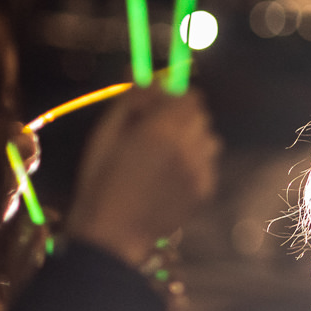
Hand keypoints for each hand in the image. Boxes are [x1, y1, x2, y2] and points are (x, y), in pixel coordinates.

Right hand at [71, 86, 219, 265]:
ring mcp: (201, 171)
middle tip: (157, 130)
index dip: (174, 97)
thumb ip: (131, 102)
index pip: (189, 97)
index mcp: (162, 130)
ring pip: (209, 139)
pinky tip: (170, 176)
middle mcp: (189, 148)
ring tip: (164, 155)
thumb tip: (144, 76)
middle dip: (182, 116)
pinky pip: (208, 165)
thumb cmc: (101, 182)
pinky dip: (194, 163)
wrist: (115, 234)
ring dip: (192, 139)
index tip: (158, 104)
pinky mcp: (206, 190)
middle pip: (201, 116)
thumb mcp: (106, 135)